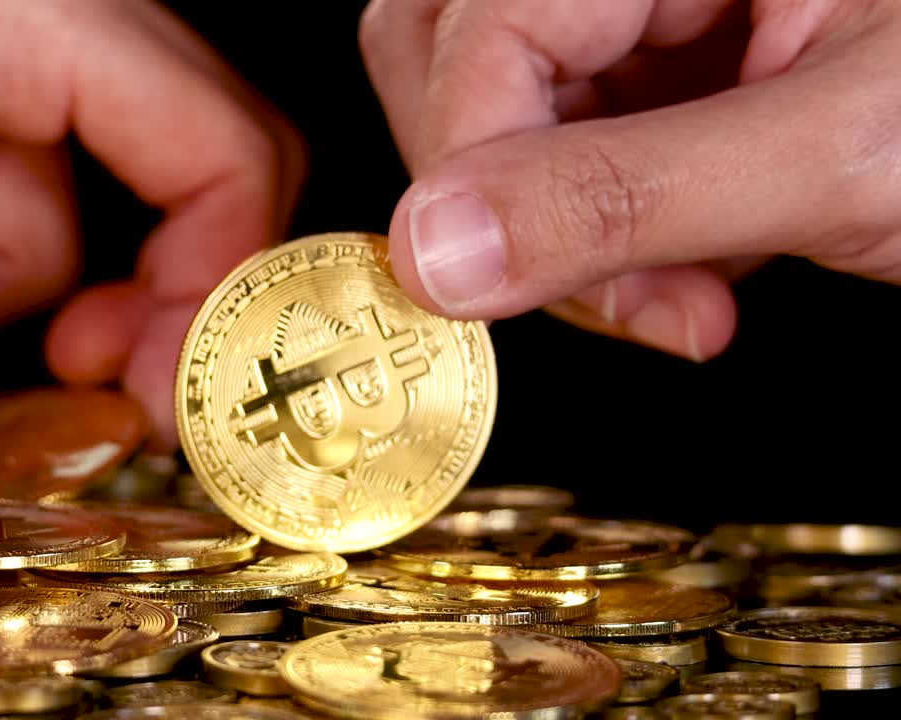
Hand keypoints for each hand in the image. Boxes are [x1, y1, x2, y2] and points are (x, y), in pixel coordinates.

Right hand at [360, 0, 900, 360]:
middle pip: (447, 44)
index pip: (476, 28)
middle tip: (603, 285)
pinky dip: (613, 227)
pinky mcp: (671, 55)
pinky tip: (704, 262)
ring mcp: (652, 1)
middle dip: (500, 194)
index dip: (470, 170)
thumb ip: (625, 196)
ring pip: (502, 107)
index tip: (492, 288)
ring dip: (560, 226)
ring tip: (683, 291)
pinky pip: (570, 139)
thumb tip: (433, 251)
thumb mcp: (842, 153)